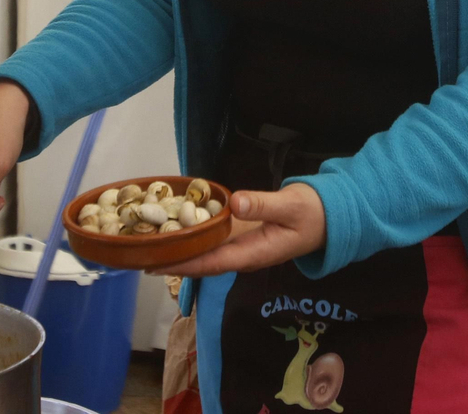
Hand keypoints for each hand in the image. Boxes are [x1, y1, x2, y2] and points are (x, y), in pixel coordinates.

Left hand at [156, 184, 325, 276]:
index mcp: (253, 253)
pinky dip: (193, 238)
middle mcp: (243, 255)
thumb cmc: (312, 213)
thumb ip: (263, 204)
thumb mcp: (291, 206)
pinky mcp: (242, 237)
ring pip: (205, 254)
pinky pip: (213, 242)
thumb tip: (235, 204)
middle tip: (138, 257)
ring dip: (179, 253)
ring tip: (149, 248)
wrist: (329, 216)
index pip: (211, 262)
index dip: (183, 264)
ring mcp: (242, 247)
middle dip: (172, 262)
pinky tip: (176, 232)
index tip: (156, 263)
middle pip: (202, 263)